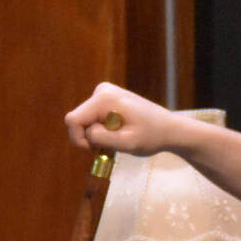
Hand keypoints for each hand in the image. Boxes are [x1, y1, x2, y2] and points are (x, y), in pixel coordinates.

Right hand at [64, 82, 183, 155]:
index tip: (95, 150)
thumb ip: (103, 138)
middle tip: (112, 145)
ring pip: (84, 120)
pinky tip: (118, 131)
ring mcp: (103, 92)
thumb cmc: (151, 137)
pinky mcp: (106, 97)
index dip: (78, 139)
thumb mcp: (127, 143)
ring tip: (118, 137)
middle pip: (77, 120)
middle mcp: (101, 90)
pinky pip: (92, 117)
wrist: (168, 128)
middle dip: (89, 137)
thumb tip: (87, 131)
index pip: (72, 120)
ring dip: (97, 134)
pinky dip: (101, 129)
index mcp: (104, 99)